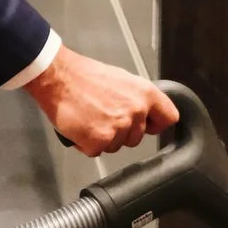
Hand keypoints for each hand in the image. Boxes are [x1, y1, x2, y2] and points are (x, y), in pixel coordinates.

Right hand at [24, 46, 179, 156]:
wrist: (58, 78)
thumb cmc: (84, 76)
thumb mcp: (121, 79)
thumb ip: (136, 98)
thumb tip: (144, 111)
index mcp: (145, 93)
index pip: (168, 118)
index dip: (155, 124)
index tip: (147, 125)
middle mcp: (136, 111)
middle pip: (137, 137)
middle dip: (121, 133)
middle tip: (103, 116)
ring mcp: (118, 127)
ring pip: (116, 146)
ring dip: (103, 138)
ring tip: (90, 118)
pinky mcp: (100, 140)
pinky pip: (96, 151)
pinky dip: (86, 144)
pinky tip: (81, 127)